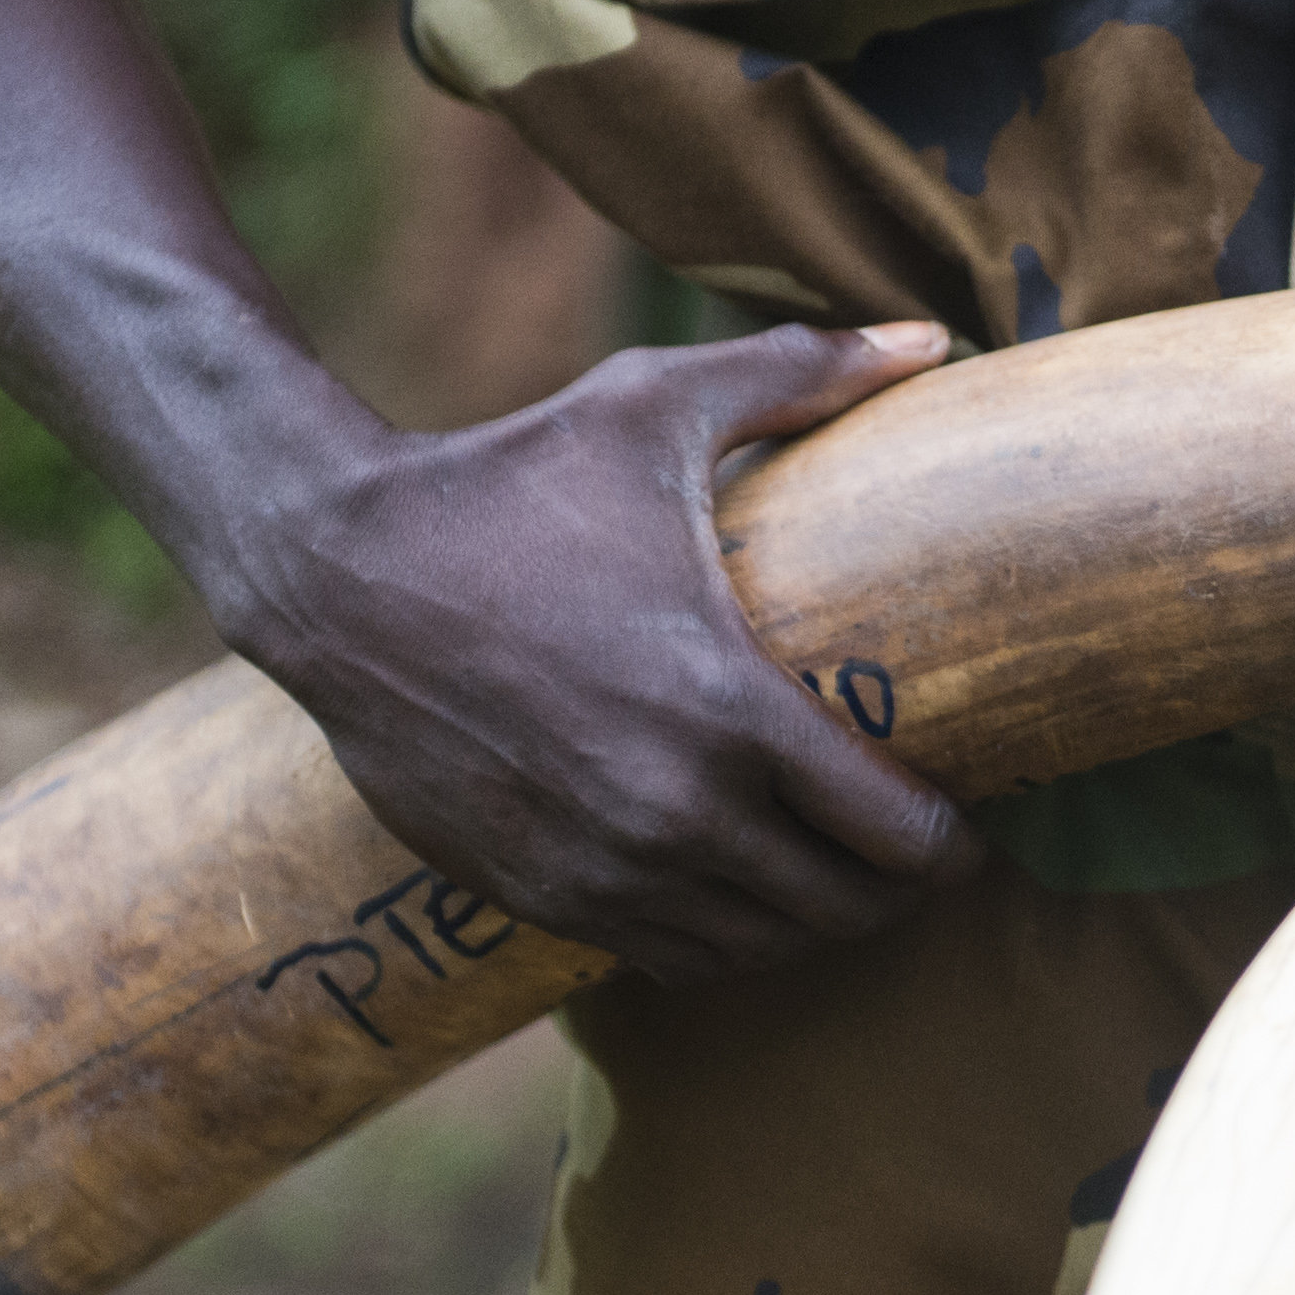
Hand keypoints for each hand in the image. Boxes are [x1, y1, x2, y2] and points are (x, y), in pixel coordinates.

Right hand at [211, 321, 982, 985]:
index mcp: (728, 709)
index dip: (948, 842)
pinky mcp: (537, 892)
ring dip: (809, 925)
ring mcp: (602, 866)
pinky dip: (720, 938)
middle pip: (841, 908)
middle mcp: (673, 810)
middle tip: (911, 857)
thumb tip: (930, 337)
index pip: (892, 832)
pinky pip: (669, 957)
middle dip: (894, 890)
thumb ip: (804, 373)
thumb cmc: (507, 480)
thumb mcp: (653, 406)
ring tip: (831, 878)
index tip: (961, 824)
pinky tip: (735, 893)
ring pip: (759, 949)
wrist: (332, 570)